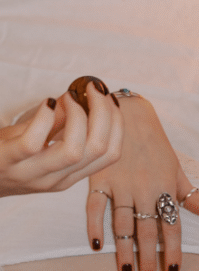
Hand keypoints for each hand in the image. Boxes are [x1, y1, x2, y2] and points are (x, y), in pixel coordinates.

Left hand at [0, 84, 121, 196]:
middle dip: (103, 114)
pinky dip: (44, 119)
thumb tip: (83, 95)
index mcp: (71, 176)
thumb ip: (62, 124)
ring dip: (78, 117)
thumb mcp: (40, 143)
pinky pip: (32, 143)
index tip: (109, 99)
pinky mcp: (8, 161)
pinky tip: (46, 104)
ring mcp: (33, 174)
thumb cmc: (8, 156)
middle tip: (94, 91)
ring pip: (73, 151)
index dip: (117, 124)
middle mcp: (58, 179)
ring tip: (70, 97)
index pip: (110, 154)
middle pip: (97, 150)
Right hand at [86, 95, 198, 270]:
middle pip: (148, 231)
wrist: (126, 114)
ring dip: (124, 249)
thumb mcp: (178, 169)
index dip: (174, 250)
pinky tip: (96, 245)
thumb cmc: (156, 145)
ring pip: (122, 224)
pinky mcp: (98, 179)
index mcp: (166, 189)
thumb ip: (194, 196)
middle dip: (149, 257)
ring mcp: (121, 186)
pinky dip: (94, 225)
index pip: (173, 226)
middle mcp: (145, 190)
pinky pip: (95, 207)